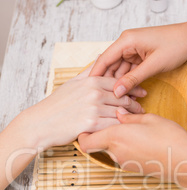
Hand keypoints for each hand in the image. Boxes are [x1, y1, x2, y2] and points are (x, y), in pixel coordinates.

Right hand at [21, 66, 145, 149]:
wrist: (41, 123)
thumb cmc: (57, 104)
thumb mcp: (73, 83)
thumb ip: (89, 71)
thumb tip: (100, 57)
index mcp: (91, 81)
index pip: (119, 83)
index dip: (132, 89)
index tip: (141, 93)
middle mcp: (94, 92)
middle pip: (123, 98)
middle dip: (135, 104)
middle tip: (143, 109)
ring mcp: (93, 108)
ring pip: (121, 112)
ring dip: (131, 118)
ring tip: (138, 121)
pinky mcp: (92, 124)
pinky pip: (114, 125)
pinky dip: (122, 128)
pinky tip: (127, 131)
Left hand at [78, 110, 186, 189]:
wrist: (186, 162)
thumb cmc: (170, 138)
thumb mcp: (149, 119)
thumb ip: (129, 116)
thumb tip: (119, 114)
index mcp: (116, 137)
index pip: (85, 142)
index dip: (83, 134)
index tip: (88, 125)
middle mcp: (116, 153)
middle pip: (98, 145)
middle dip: (102, 133)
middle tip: (113, 121)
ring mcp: (125, 163)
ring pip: (111, 150)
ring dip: (116, 140)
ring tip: (133, 129)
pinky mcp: (134, 169)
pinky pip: (122, 156)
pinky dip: (126, 147)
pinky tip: (141, 140)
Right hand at [90, 23, 186, 97]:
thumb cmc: (175, 45)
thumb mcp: (153, 65)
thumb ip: (133, 79)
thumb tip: (117, 92)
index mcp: (126, 40)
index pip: (104, 59)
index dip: (95, 75)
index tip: (88, 90)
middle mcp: (126, 44)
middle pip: (110, 66)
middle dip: (109, 84)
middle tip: (106, 101)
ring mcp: (132, 51)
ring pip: (120, 71)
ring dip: (121, 85)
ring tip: (122, 102)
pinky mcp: (139, 57)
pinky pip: (129, 72)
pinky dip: (130, 83)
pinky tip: (131, 95)